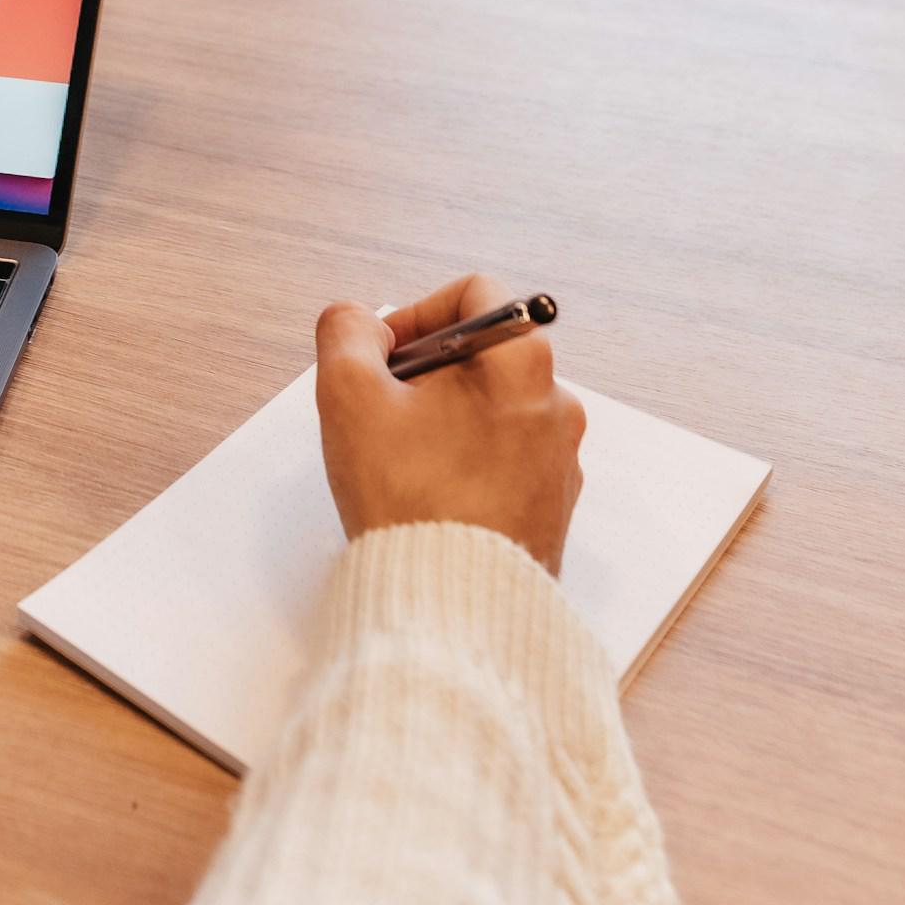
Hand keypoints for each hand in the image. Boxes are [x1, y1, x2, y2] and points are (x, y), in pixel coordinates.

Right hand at [315, 274, 585, 573]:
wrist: (452, 608)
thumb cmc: (407, 499)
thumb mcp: (349, 395)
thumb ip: (345, 333)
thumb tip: (360, 323)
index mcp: (524, 364)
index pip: (473, 296)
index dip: (416, 313)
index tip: (384, 354)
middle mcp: (558, 406)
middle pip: (481, 357)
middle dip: (424, 373)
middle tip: (381, 413)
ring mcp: (560, 462)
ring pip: (491, 411)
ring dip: (442, 420)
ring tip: (400, 462)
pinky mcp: (551, 509)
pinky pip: (503, 460)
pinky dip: (464, 463)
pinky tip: (427, 497)